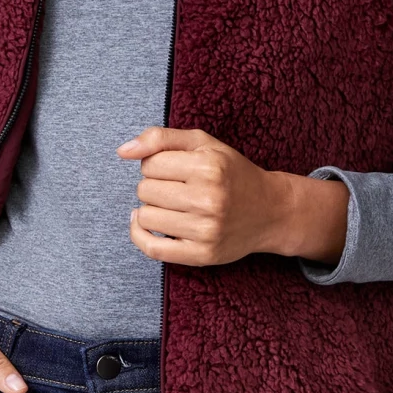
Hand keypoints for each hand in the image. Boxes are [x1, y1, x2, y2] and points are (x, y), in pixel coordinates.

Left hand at [116, 127, 348, 267]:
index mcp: (209, 166)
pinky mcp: (202, 255)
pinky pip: (152, 248)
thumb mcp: (203, 143)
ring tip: (172, 205)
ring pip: (145, 216)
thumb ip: (160, 138)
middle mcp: (209, 199)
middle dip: (155, 186)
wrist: (270, 210)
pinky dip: (139, 235)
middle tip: (177, 188)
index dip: (157, 164)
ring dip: (151, 209)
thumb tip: (122, 151)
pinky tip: (145, 224)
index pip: (149, 164)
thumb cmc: (232, 173)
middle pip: (145, 190)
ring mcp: (206, 230)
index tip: (174, 169)